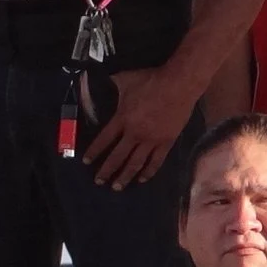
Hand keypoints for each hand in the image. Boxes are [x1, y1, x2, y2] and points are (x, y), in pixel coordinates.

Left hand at [81, 63, 202, 187]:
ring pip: (135, 163)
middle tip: (98, 182)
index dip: (94, 152)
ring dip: (124, 177)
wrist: (180, 83)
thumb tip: (95, 80)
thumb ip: (111, 83)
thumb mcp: (125, 79)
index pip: (103, 140)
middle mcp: (134, 134)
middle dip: (106, 171)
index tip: (86, 162)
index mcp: (122, 120)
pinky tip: (142, 179)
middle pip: (117, 157)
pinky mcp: (167, 141)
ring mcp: (151, 140)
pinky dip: (148, 172)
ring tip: (116, 187)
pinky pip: (156, 161)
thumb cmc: (151, 80)